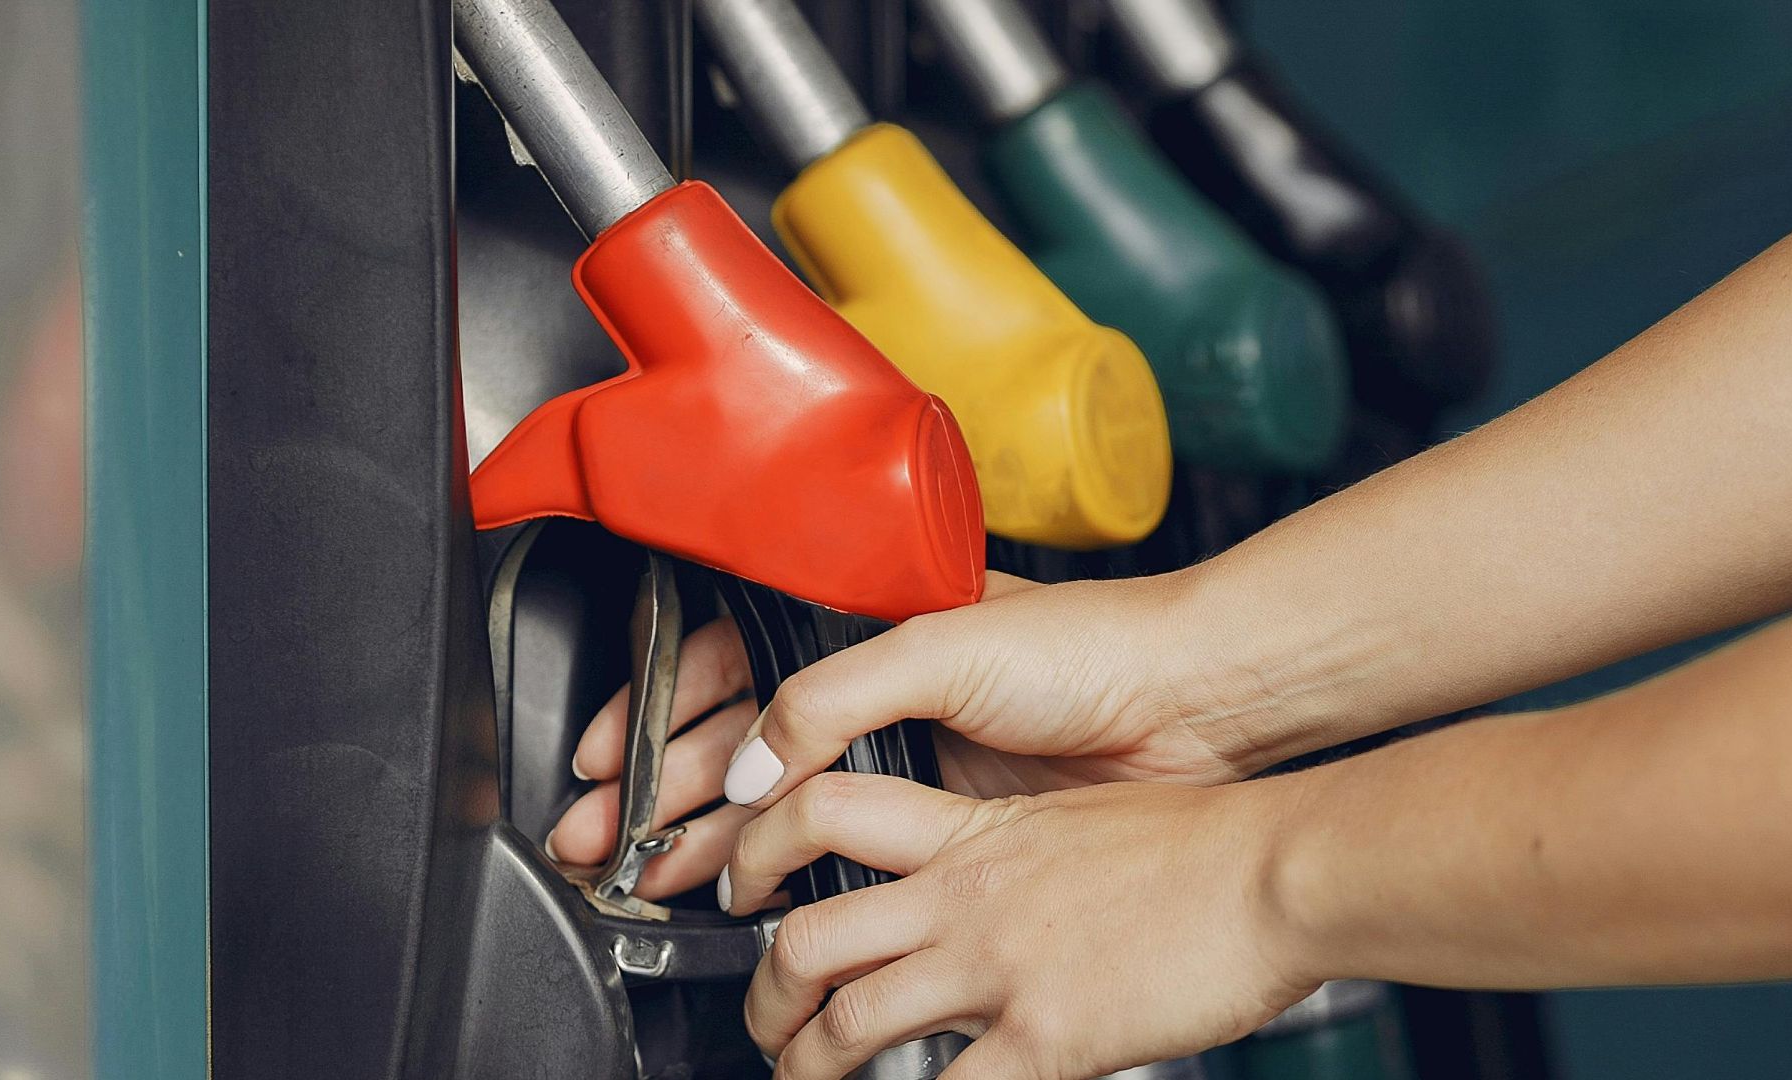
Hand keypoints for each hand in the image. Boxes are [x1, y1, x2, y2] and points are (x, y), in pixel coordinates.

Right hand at [549, 570, 1249, 896]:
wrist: (1188, 706)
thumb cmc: (1088, 648)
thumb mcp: (942, 646)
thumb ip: (834, 700)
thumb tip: (754, 766)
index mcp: (864, 620)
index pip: (732, 660)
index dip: (661, 710)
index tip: (609, 758)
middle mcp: (877, 685)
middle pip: (740, 738)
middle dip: (661, 786)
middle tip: (603, 837)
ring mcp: (907, 753)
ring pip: (780, 798)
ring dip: (708, 833)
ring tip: (653, 875)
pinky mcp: (942, 815)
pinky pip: (837, 844)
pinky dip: (782, 868)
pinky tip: (745, 890)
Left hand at [721, 775, 1314, 1079]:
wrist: (1271, 872)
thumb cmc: (1201, 844)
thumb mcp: (1079, 822)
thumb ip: (1017, 855)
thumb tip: (992, 893)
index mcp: (974, 834)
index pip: (826, 813)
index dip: (761, 848)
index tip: (746, 886)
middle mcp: (965, 895)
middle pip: (810, 936)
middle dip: (765, 990)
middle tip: (766, 1019)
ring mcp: (995, 967)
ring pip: (848, 1020)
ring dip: (806, 1065)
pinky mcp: (1042, 1037)